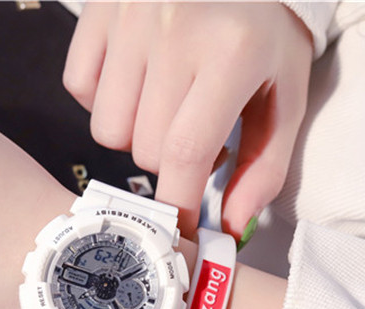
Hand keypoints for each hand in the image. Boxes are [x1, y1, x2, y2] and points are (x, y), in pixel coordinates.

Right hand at [63, 2, 312, 236]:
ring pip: (107, 128)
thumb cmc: (264, 33)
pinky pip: (79, 87)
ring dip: (133, 134)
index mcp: (232, 51)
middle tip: (191, 131)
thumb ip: (264, 165)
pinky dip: (102, 99)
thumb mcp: (285, 95)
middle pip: (144, 148)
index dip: (178, 202)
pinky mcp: (97, 9)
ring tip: (162, 105)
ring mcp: (128, 17)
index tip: (178, 230)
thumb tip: (230, 227)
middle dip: (167, 160)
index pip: (186, 151)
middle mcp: (174, 30)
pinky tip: (134, 80)